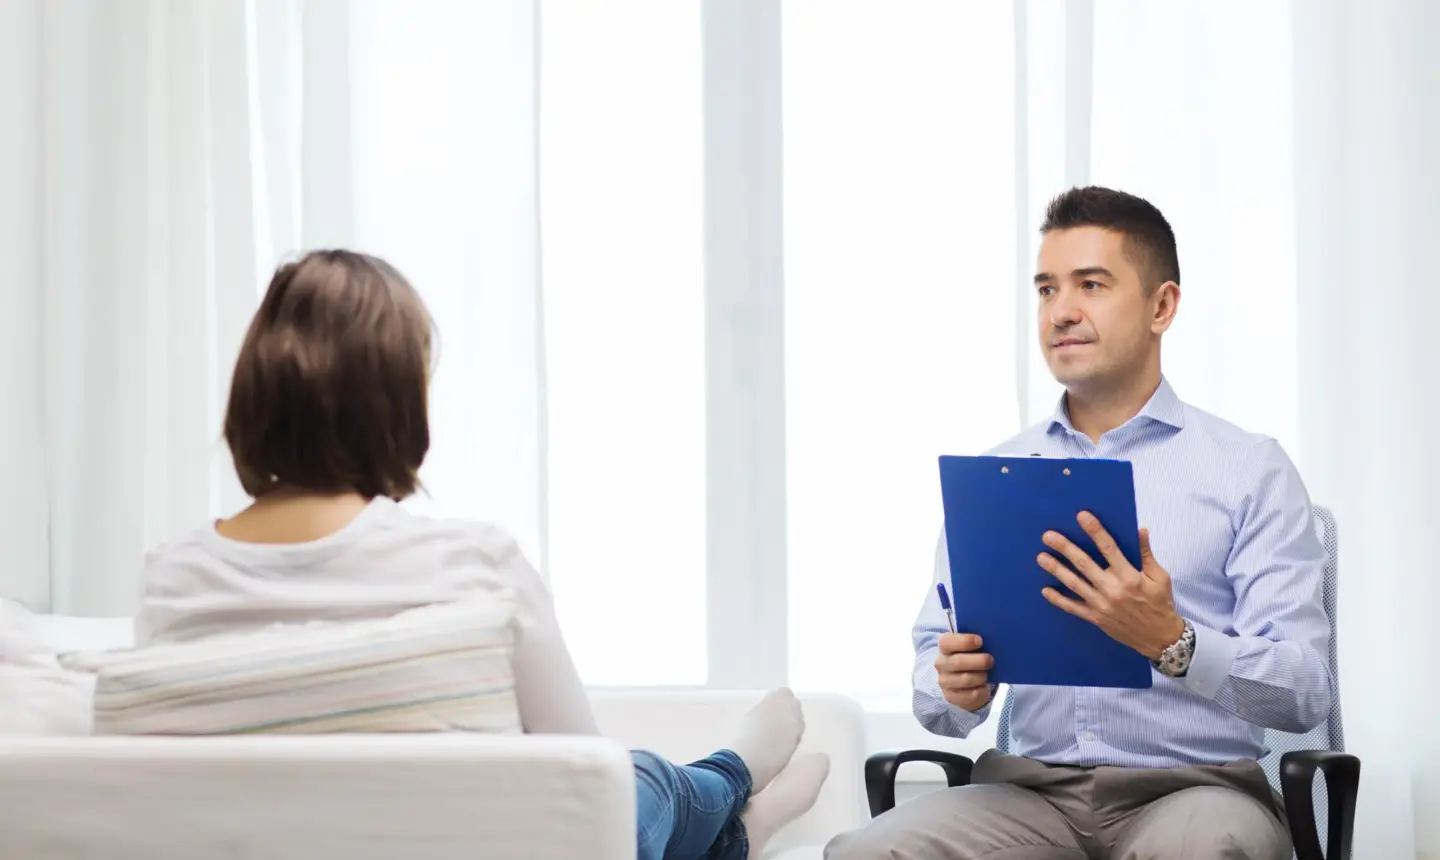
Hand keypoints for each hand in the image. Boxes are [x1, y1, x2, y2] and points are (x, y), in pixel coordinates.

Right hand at [934, 632, 993, 711]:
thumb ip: (977, 643)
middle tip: (991, 660)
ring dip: (981, 676)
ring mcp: (945, 681)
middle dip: (979, 661)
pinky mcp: (952, 697)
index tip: (980, 641)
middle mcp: (941, 664)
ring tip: (986, 675)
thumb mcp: (970, 648)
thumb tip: (993, 641)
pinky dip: (982, 690)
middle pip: (958, 662)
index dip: (965, 641)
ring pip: (966, 679)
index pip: (948, 642)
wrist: (963, 681)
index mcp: (944, 647)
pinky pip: (972, 694)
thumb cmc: (970, 658)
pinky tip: (984, 686)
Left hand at [1037, 512, 1184, 660]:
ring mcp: (1101, 605)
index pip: (1109, 548)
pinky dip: (1058, 600)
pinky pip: (1073, 608)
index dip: (1095, 531)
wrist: (1160, 638)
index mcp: (1130, 577)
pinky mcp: (1096, 618)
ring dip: (1056, 570)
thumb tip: (1140, 530)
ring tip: (1041, 557)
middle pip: (1084, 564)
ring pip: (1074, 584)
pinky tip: (1045, 590)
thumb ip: (1147, 554)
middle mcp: (1112, 589)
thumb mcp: (1160, 578)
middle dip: (1065, 548)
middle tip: (1048, 536)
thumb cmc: (1161, 604)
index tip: (1082, 517)